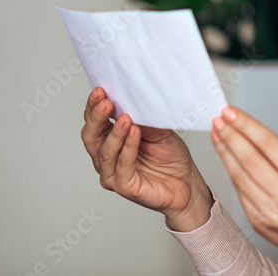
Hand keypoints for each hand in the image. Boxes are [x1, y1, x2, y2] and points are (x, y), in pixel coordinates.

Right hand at [81, 86, 212, 230]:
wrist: (186, 182)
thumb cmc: (170, 156)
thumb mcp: (157, 129)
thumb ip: (142, 117)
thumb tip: (133, 96)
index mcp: (110, 141)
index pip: (94, 123)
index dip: (94, 107)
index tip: (100, 90)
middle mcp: (106, 157)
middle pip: (91, 136)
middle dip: (97, 117)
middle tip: (105, 101)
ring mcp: (112, 173)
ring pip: (105, 151)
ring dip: (114, 132)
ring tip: (125, 117)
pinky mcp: (124, 186)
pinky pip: (122, 165)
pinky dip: (128, 148)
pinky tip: (135, 133)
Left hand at [211, 105, 277, 271]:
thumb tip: (251, 135)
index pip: (269, 144)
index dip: (247, 125)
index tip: (232, 112)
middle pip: (250, 159)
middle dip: (231, 135)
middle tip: (219, 119)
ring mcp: (269, 211)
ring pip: (239, 175)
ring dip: (225, 151)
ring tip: (217, 133)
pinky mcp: (257, 222)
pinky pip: (240, 192)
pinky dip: (230, 171)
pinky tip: (225, 157)